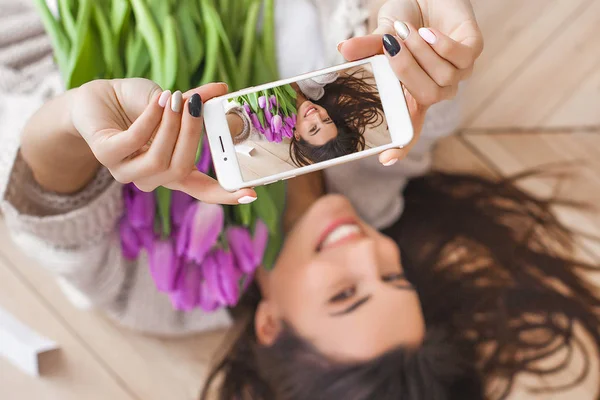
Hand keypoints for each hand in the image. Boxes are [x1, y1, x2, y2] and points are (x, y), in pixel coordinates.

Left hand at [71, 78, 256, 204]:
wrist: (98, 97)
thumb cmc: (139, 103)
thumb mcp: (175, 102)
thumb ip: (197, 103)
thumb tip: (222, 89)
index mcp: (172, 170)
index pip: (202, 190)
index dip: (226, 195)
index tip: (250, 194)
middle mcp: (152, 178)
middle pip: (182, 168)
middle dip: (192, 134)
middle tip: (195, 104)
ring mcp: (127, 172)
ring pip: (159, 161)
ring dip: (170, 127)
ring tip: (175, 98)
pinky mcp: (107, 157)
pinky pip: (135, 142)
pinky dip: (150, 120)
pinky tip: (157, 101)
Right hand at [338, 0, 482, 164]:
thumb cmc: (403, 18)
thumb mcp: (379, 35)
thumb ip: (366, 48)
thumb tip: (343, 50)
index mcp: (413, 92)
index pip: (410, 127)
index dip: (401, 146)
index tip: (386, 159)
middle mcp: (437, 87)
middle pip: (426, 95)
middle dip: (406, 71)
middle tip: (390, 45)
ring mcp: (458, 72)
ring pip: (443, 76)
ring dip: (421, 52)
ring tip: (404, 29)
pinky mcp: (473, 51)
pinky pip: (461, 58)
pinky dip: (442, 46)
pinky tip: (428, 32)